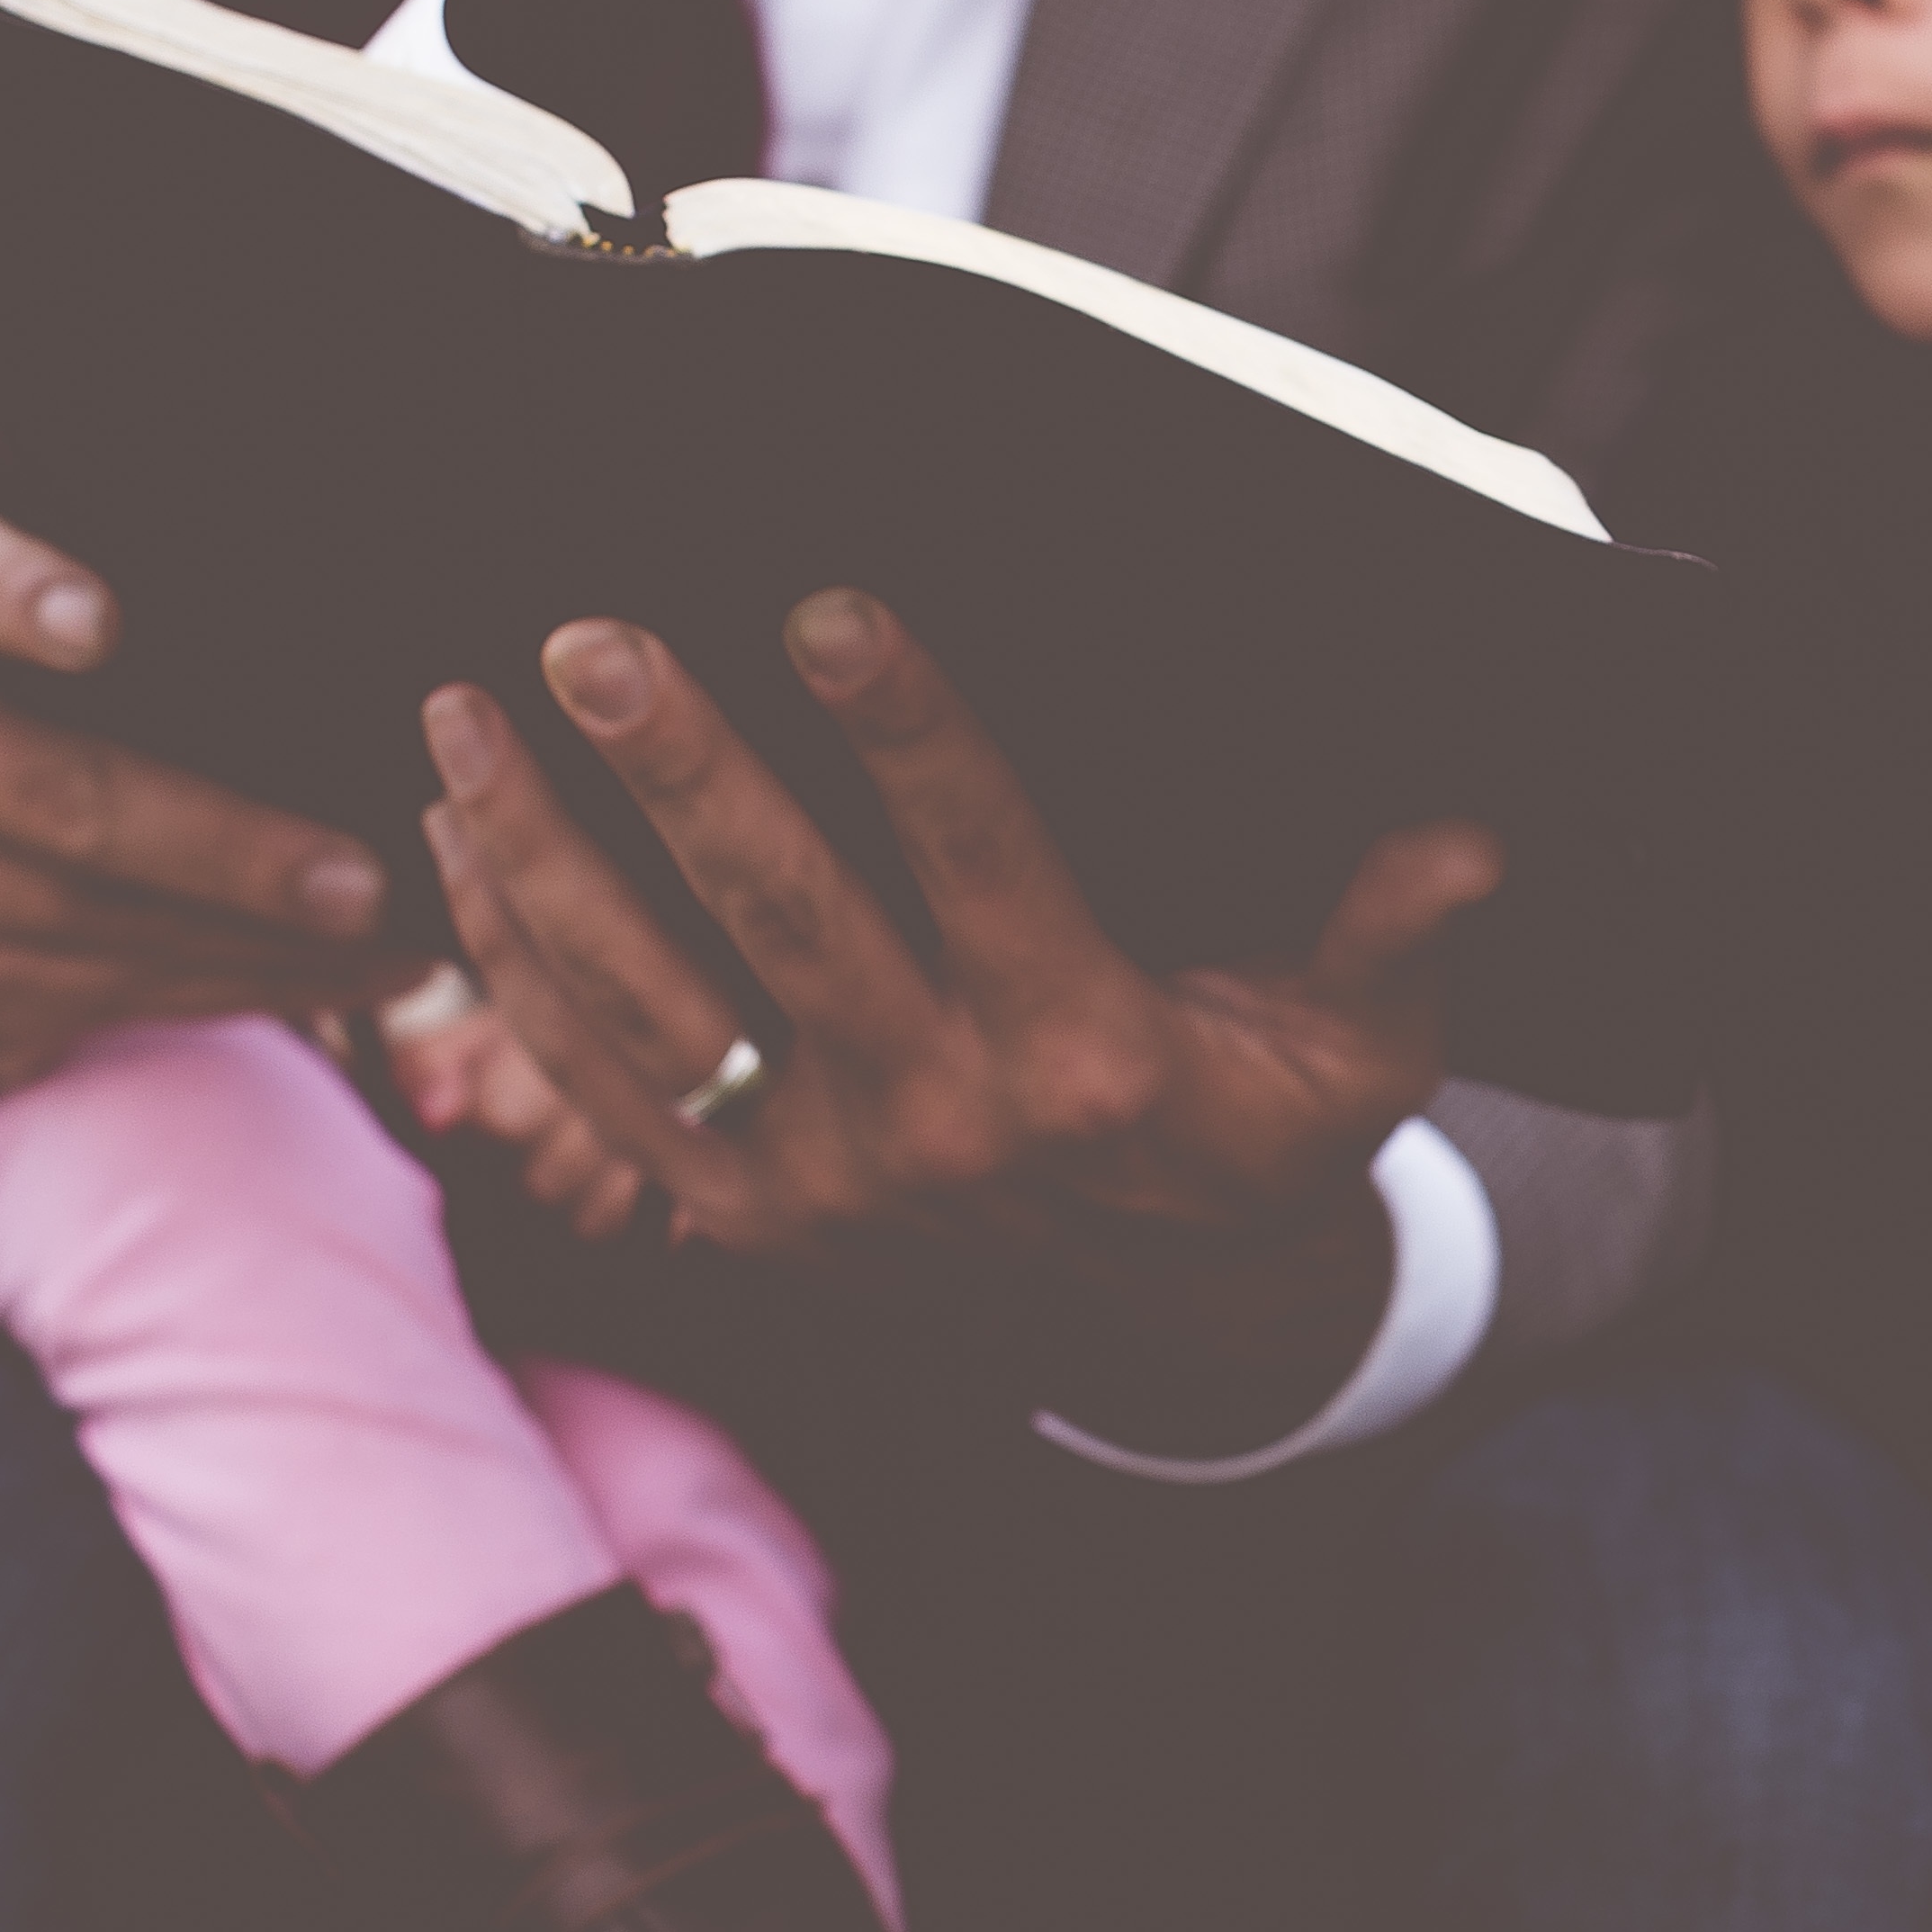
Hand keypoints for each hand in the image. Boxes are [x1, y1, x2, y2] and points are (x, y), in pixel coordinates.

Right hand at [0, 494, 413, 1082]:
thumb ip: (118, 569)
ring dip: (266, 943)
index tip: (103, 620)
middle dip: (229, 850)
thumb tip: (328, 612)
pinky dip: (246, 989)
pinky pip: (113, 999)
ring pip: (100, 924)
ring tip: (395, 933)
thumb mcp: (17, 591)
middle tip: (364, 878)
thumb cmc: (7, 673)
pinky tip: (347, 975)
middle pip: (59, 799)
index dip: (16, 600)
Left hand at [418, 593, 1498, 1400]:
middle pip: (781, 915)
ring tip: (468, 710)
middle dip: (679, 765)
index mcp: (1085, 1055)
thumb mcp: (1360, 1054)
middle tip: (591, 633)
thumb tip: (1476, 835)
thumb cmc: (1254, 1133)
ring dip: (547, 847)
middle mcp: (938, 1121)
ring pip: (652, 993)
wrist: (1153, 1325)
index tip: (826, 607)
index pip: (981, 862)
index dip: (905, 731)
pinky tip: (455, 832)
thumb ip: (1401, 939)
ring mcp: (815, 1178)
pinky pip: (595, 1073)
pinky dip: (512, 957)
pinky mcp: (729, 1213)